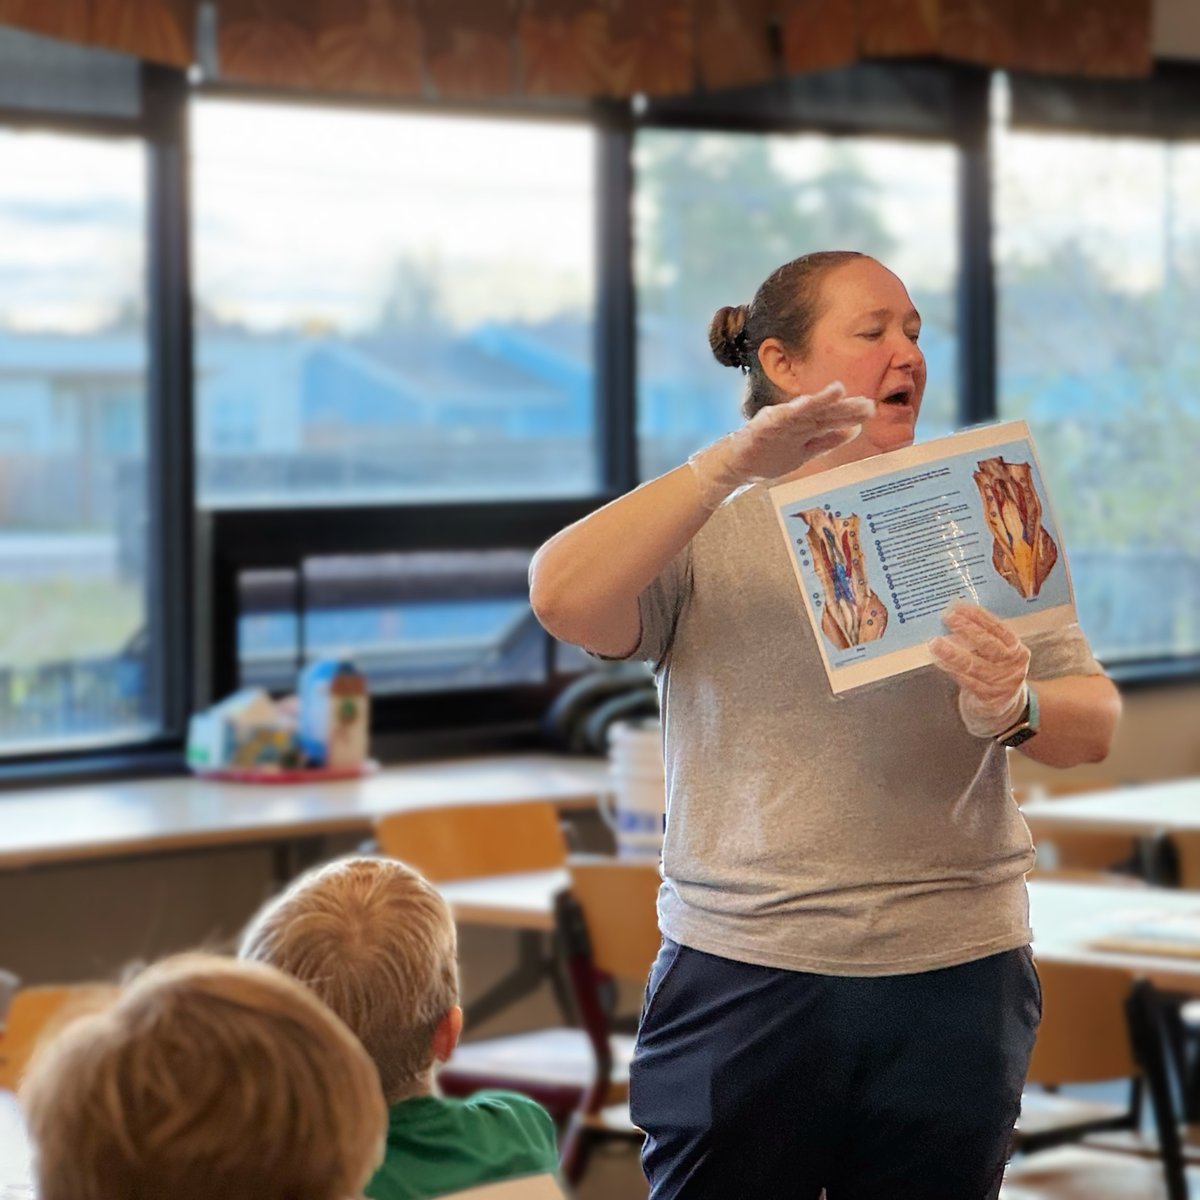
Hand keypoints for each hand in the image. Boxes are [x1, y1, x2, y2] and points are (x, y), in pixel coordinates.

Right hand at [687, 381, 874, 510]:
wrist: (736, 464)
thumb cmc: (770, 454)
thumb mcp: (805, 450)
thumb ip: (828, 440)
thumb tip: (855, 431)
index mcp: (805, 426)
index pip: (831, 419)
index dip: (850, 414)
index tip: (870, 409)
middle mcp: (794, 421)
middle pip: (822, 413)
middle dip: (842, 408)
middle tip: (865, 403)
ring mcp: (777, 424)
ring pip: (802, 412)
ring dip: (819, 401)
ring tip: (838, 390)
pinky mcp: (761, 429)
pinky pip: (777, 421)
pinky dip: (789, 412)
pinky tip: (802, 404)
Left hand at [928, 601, 1030, 737]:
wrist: (1007, 710)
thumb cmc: (995, 674)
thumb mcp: (997, 655)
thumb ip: (982, 639)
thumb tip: (953, 616)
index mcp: (1016, 648)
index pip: (998, 628)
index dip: (978, 616)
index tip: (958, 606)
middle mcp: (1013, 665)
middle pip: (988, 643)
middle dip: (966, 628)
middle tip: (947, 617)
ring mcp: (1002, 683)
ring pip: (974, 664)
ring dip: (952, 652)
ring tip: (935, 642)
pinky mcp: (989, 699)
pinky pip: (967, 681)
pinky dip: (951, 669)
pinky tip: (939, 661)